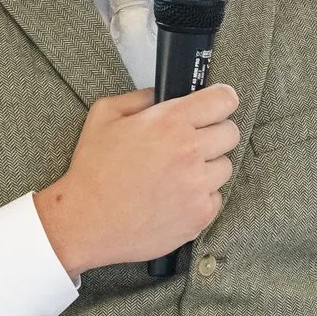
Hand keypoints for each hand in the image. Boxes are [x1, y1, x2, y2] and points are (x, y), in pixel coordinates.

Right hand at [34, 85, 239, 276]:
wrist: (86, 222)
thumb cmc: (93, 172)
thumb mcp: (104, 116)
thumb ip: (139, 98)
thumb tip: (160, 94)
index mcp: (170, 123)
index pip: (223, 100)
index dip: (222, 99)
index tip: (219, 104)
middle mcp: (190, 152)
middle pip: (231, 133)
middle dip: (215, 133)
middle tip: (192, 143)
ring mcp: (198, 186)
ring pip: (225, 167)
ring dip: (207, 167)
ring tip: (177, 174)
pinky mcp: (200, 215)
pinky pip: (216, 197)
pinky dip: (201, 197)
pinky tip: (175, 197)